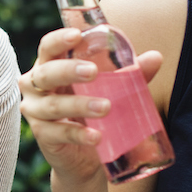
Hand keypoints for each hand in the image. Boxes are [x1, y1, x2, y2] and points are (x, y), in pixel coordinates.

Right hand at [19, 28, 161, 185]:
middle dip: (68, 71)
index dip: (59, 40)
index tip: (77, 36)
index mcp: (50, 66)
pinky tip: (96, 136)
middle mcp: (36, 87)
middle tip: (92, 72)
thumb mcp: (110, 90)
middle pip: (46, 74)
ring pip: (54, 105)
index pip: (48, 48)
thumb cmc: (92, 111)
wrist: (85, 155)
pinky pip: (59, 133)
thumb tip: (155, 57)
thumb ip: (129, 74)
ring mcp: (36, 112)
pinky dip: (79, 134)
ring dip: (80, 105)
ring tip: (106, 107)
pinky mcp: (43, 136)